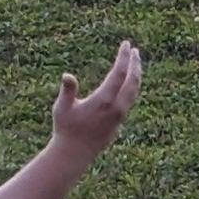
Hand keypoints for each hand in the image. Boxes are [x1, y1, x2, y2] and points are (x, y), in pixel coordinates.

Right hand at [48, 44, 143, 166]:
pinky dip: (132, 87)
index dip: (124, 57)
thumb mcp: (62, 108)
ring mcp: (120, 116)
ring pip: (134, 91)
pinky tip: (128, 83)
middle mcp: (116, 108)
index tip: (126, 44)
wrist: (74, 154)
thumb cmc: (66, 129)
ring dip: (136, 76)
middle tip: (134, 50)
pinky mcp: (119, 122)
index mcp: (104, 100)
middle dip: (135, 64)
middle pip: (132, 81)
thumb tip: (67, 75)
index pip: (119, 73)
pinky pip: (130, 100)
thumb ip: (68, 91)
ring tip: (135, 64)